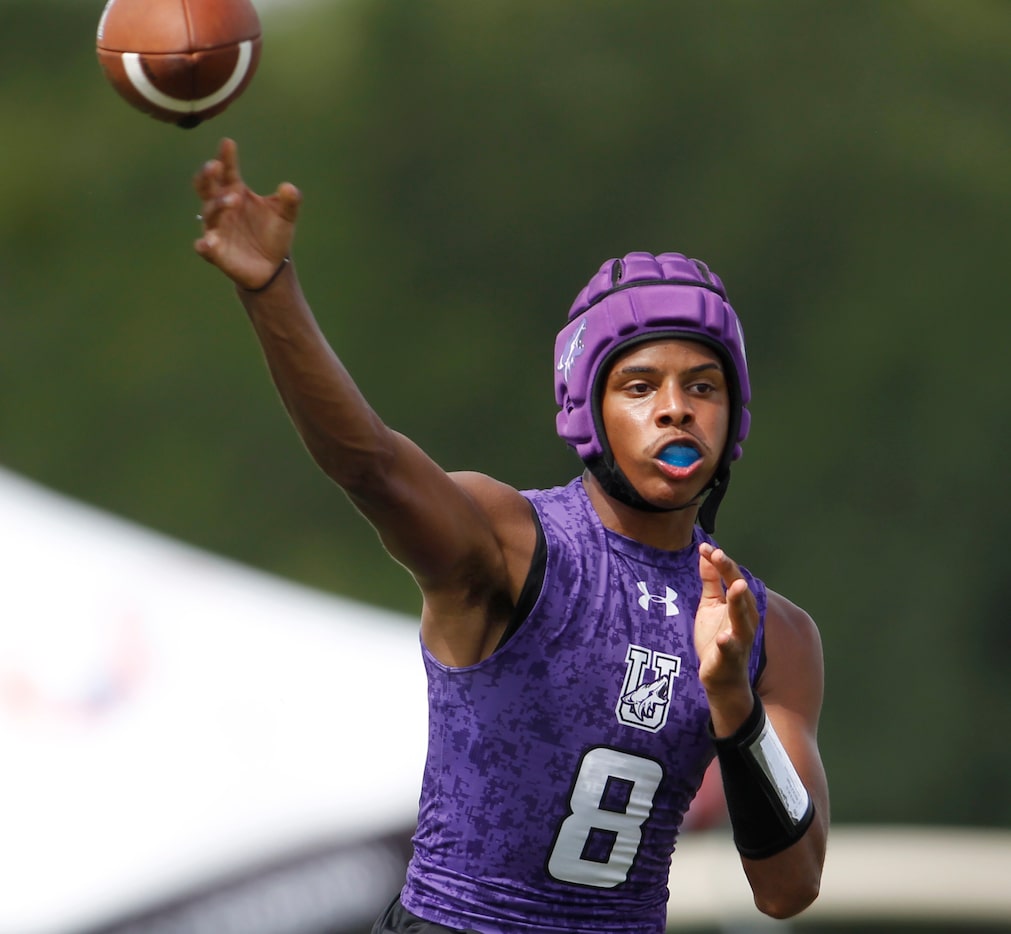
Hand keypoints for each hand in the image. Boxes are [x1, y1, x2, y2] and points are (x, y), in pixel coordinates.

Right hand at [193, 138, 301, 289]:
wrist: (272, 267)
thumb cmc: (274, 235)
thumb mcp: (286, 216)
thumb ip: (290, 201)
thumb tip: (289, 188)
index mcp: (235, 191)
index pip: (228, 170)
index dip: (226, 157)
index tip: (228, 143)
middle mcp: (221, 206)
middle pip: (206, 186)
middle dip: (208, 175)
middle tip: (215, 166)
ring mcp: (216, 228)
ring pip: (210, 212)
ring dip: (219, 204)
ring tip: (234, 199)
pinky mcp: (215, 251)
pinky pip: (205, 246)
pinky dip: (205, 244)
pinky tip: (208, 243)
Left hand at [695, 542, 759, 708]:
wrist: (720, 677)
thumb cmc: (717, 639)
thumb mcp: (710, 605)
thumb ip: (710, 581)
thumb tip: (705, 554)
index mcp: (739, 604)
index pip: (732, 577)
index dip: (721, 562)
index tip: (706, 548)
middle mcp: (745, 619)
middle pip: (739, 592)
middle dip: (731, 573)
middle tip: (720, 555)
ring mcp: (740, 638)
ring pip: (742, 618)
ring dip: (739, 602)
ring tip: (736, 586)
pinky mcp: (731, 657)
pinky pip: (731, 649)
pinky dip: (728, 643)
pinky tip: (723, 637)